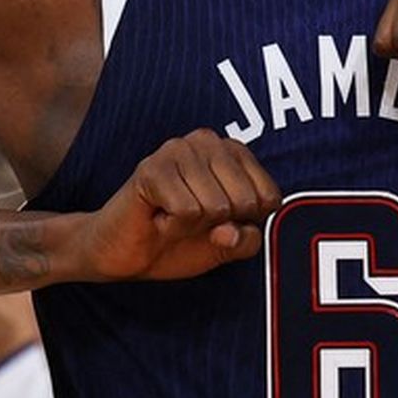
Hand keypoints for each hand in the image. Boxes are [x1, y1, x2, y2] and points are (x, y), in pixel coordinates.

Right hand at [79, 129, 280, 280]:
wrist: (126, 255)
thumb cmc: (179, 240)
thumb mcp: (228, 246)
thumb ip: (247, 240)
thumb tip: (232, 230)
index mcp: (234, 152)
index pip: (270, 197)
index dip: (246, 222)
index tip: (219, 221)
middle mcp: (208, 141)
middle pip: (244, 201)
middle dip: (219, 224)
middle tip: (190, 219)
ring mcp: (178, 150)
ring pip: (216, 206)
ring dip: (193, 226)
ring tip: (172, 217)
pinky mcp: (152, 168)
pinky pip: (187, 211)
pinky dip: (173, 226)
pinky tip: (158, 217)